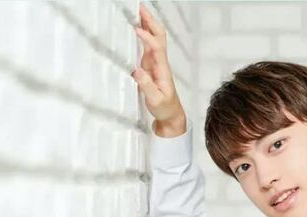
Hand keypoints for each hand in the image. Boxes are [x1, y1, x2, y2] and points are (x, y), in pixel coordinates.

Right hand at [132, 3, 185, 135]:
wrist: (171, 115)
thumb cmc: (164, 108)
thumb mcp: (155, 100)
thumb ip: (147, 86)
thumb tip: (137, 71)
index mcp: (162, 69)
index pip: (156, 48)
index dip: (147, 38)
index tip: (136, 30)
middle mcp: (160, 62)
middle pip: (158, 36)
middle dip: (150, 21)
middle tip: (139, 8)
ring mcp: (155, 63)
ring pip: (154, 38)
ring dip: (147, 24)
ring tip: (137, 12)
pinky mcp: (150, 66)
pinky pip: (147, 46)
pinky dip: (142, 34)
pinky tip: (136, 28)